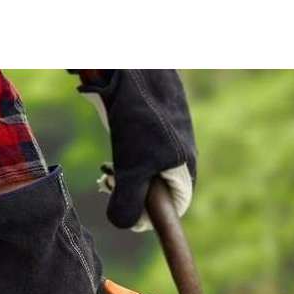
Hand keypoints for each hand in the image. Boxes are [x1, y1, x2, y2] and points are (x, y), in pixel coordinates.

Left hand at [76, 70, 196, 230]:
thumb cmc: (140, 118)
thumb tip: (125, 226)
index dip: (146, 217)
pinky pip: (143, 148)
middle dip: (131, 191)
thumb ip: (128, 201)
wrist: (138, 68)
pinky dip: (126, 150)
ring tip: (108, 164)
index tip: (122, 208)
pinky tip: (115, 136)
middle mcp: (182, 157)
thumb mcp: (131, 168)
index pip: (171, 211)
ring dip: (125, 171)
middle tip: (108, 181)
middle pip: (157, 191)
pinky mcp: (158, 124)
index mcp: (185, 171)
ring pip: (147, 169)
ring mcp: (171, 139)